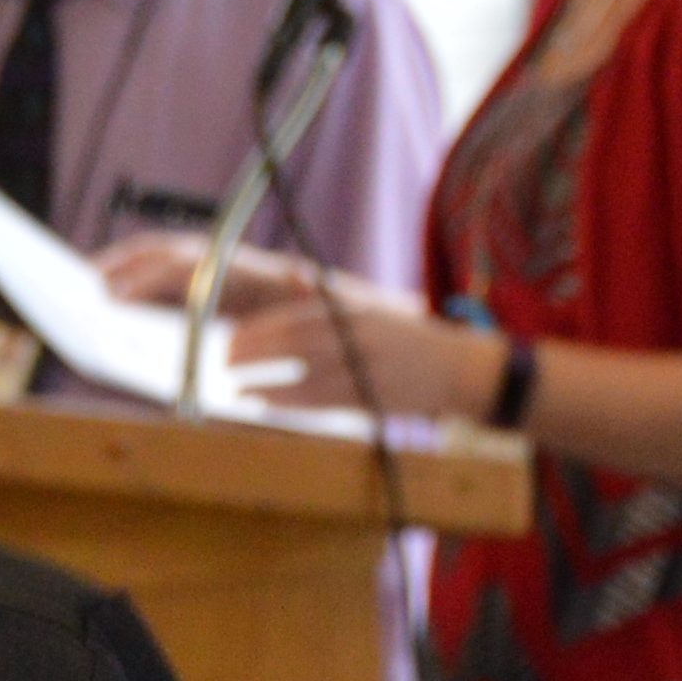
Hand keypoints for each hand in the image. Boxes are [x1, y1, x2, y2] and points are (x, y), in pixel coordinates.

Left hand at [216, 278, 493, 425]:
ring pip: (301, 377)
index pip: (297, 317)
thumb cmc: (404, 338)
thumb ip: (331, 301)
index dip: (258, 329)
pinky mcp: (368, 400)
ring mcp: (364, 370)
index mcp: (356, 313)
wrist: (458, 367)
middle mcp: (359, 338)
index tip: (231, 338)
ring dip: (261, 383)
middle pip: (293, 344)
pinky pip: (316, 402)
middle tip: (223, 360)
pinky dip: (283, 403)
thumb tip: (295, 278)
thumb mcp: (371, 311)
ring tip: (234, 386)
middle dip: (252, 353)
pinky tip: (258, 402)